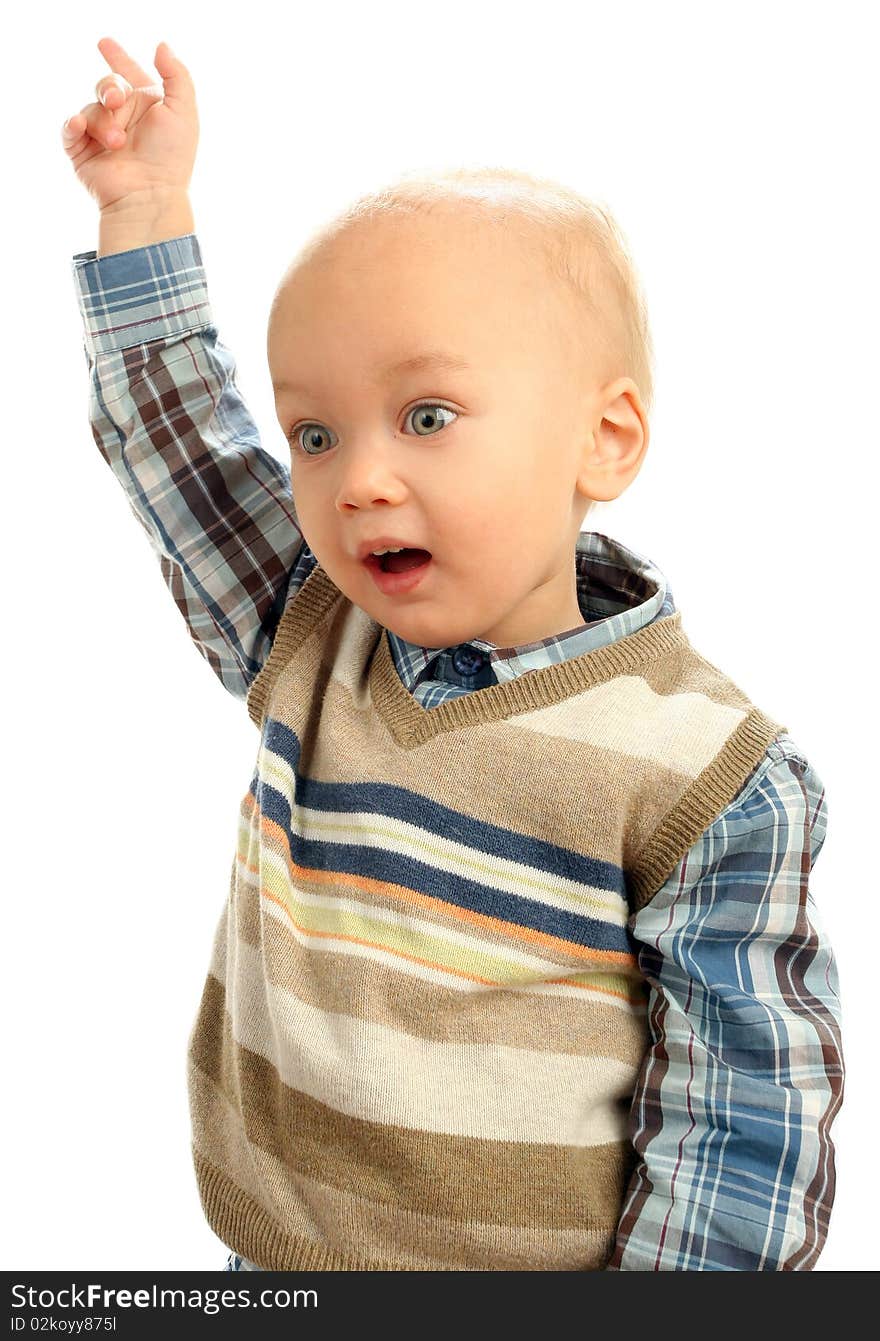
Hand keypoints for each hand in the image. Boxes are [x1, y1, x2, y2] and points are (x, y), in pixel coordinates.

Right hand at [61, 36, 198, 213]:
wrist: (149, 195)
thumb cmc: (171, 158)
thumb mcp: (183, 111)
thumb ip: (176, 75)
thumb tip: (161, 46)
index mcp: (149, 108)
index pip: (130, 75)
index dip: (118, 58)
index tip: (105, 44)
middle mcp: (125, 121)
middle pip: (106, 86)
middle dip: (109, 89)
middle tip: (117, 103)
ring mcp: (103, 137)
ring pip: (90, 108)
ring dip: (103, 122)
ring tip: (118, 144)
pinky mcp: (83, 153)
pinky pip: (70, 129)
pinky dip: (74, 125)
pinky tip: (81, 127)